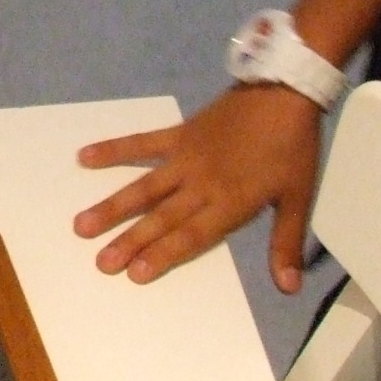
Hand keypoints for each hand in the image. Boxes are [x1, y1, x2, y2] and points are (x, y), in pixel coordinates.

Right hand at [73, 84, 325, 290]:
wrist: (284, 92)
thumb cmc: (292, 149)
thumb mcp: (299, 198)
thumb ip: (286, 243)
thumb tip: (289, 288)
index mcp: (230, 202)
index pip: (192, 235)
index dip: (164, 254)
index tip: (136, 274)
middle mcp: (200, 183)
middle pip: (161, 217)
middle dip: (130, 241)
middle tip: (101, 262)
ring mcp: (184, 157)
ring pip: (144, 187)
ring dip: (113, 207)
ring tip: (81, 225)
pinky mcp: (178, 133)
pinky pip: (141, 142)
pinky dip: (114, 150)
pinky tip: (84, 157)